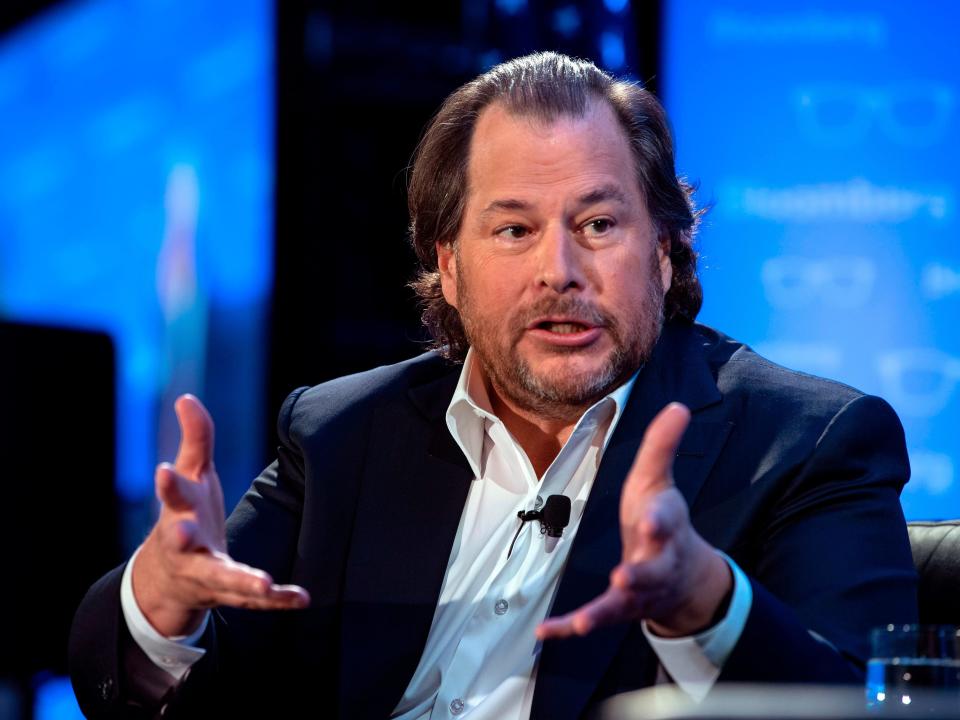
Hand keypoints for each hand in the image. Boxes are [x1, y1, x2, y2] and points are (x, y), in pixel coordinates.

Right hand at [132, 394, 309, 637]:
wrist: (171, 578)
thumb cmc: (186, 515)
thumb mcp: (192, 476)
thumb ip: (195, 439)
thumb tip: (187, 397)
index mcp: (178, 513)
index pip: (171, 494)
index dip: (168, 483)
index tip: (164, 469)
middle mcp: (185, 546)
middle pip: (179, 542)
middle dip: (180, 537)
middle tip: (184, 533)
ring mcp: (206, 573)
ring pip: (221, 579)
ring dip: (242, 581)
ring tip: (263, 583)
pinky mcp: (229, 594)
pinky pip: (254, 601)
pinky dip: (277, 600)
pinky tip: (301, 597)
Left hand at [536, 403, 730, 640]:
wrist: (685, 578)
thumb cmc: (662, 520)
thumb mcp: (659, 480)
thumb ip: (663, 445)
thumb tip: (679, 406)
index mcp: (664, 525)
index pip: (666, 518)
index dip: (659, 519)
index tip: (652, 521)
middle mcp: (656, 561)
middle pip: (651, 569)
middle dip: (640, 573)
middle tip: (624, 575)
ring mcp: (639, 590)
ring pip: (625, 602)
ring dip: (604, 610)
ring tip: (585, 621)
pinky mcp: (620, 609)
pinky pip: (596, 618)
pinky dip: (570, 627)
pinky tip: (546, 633)